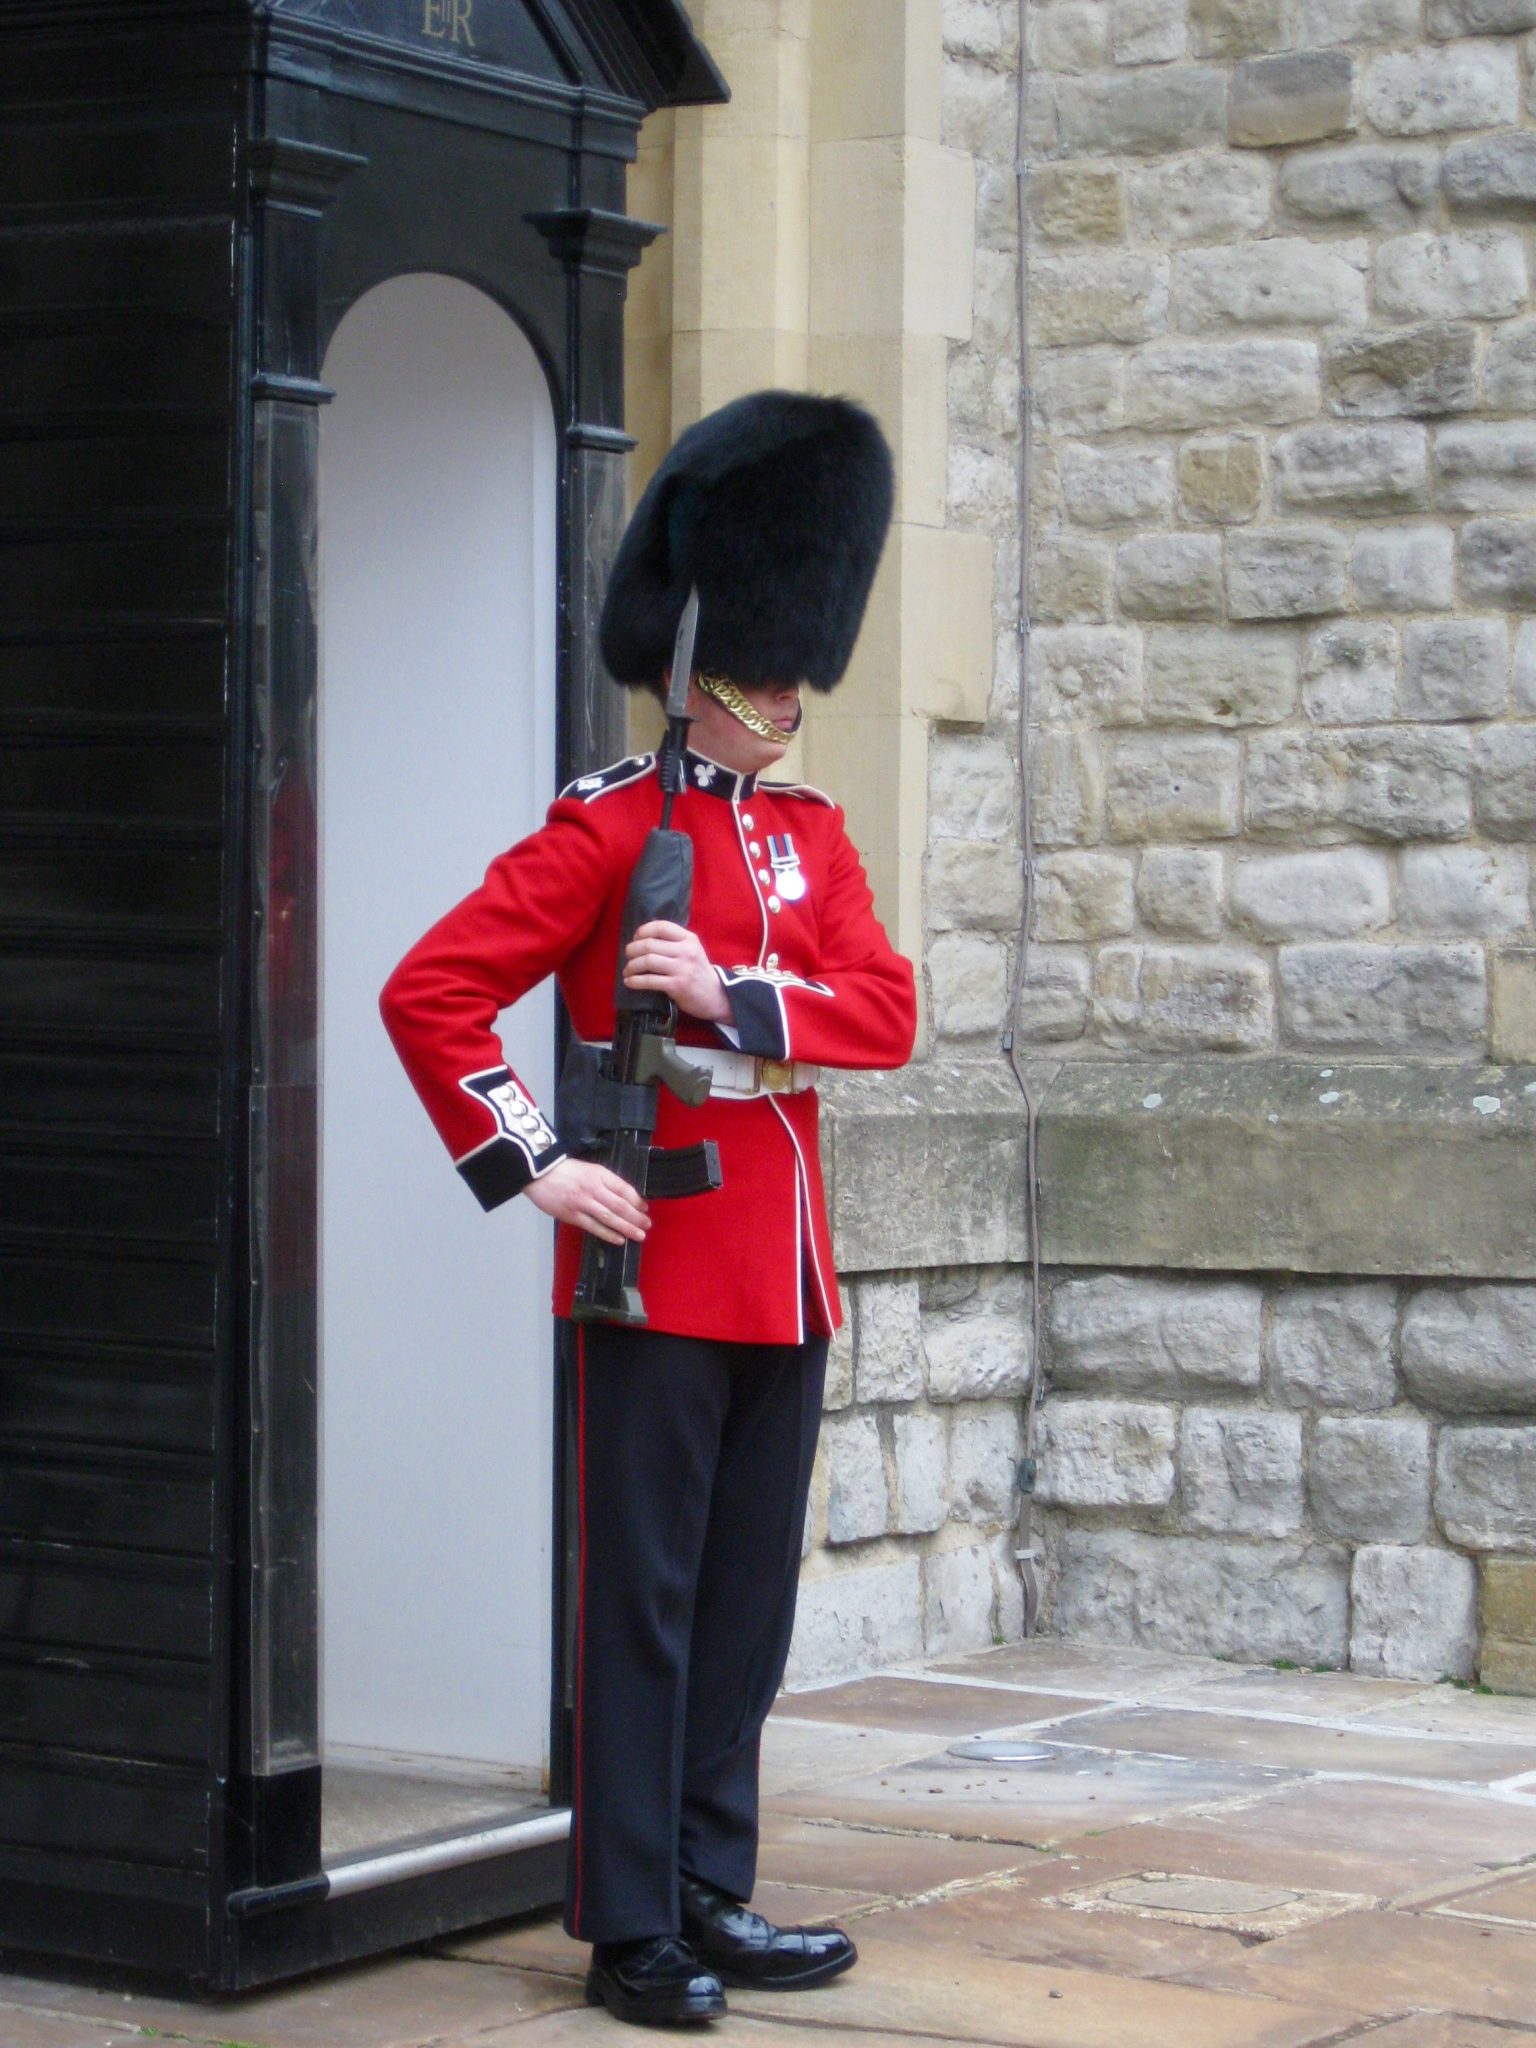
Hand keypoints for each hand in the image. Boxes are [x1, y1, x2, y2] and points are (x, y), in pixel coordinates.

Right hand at [523, 1157, 648, 1244]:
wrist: (538, 1173)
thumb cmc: (565, 1170)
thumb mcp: (589, 1169)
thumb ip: (605, 1181)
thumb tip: (623, 1197)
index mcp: (599, 1174)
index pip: (623, 1188)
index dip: (636, 1200)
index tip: (645, 1208)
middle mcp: (593, 1188)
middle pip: (620, 1205)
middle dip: (636, 1217)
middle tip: (646, 1225)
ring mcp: (583, 1203)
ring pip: (610, 1218)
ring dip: (627, 1228)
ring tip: (639, 1235)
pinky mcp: (572, 1215)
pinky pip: (594, 1227)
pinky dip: (608, 1234)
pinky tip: (619, 1239)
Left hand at [623, 920, 730, 1022]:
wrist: (715, 995)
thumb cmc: (698, 972)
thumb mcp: (692, 950)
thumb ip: (673, 942)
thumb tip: (642, 939)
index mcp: (689, 939)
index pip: (661, 927)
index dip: (643, 931)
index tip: (636, 938)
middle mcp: (686, 951)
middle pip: (650, 944)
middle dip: (632, 950)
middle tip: (628, 955)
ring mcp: (682, 968)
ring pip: (648, 961)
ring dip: (631, 966)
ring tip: (627, 971)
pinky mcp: (677, 985)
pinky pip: (650, 980)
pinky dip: (635, 981)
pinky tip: (629, 982)